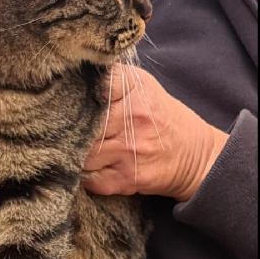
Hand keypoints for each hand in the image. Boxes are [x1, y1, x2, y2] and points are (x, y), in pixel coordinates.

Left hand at [82, 66, 226, 202]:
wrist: (195, 154)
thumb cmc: (161, 117)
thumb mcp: (143, 86)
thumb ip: (112, 79)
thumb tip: (74, 78)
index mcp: (136, 90)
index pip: (93, 85)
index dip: (76, 94)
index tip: (69, 100)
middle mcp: (134, 118)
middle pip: (82, 123)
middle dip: (70, 128)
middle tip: (64, 130)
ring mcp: (130, 150)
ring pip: (82, 153)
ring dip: (76, 154)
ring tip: (77, 150)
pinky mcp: (128, 178)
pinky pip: (90, 180)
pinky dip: (85, 177)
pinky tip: (91, 169)